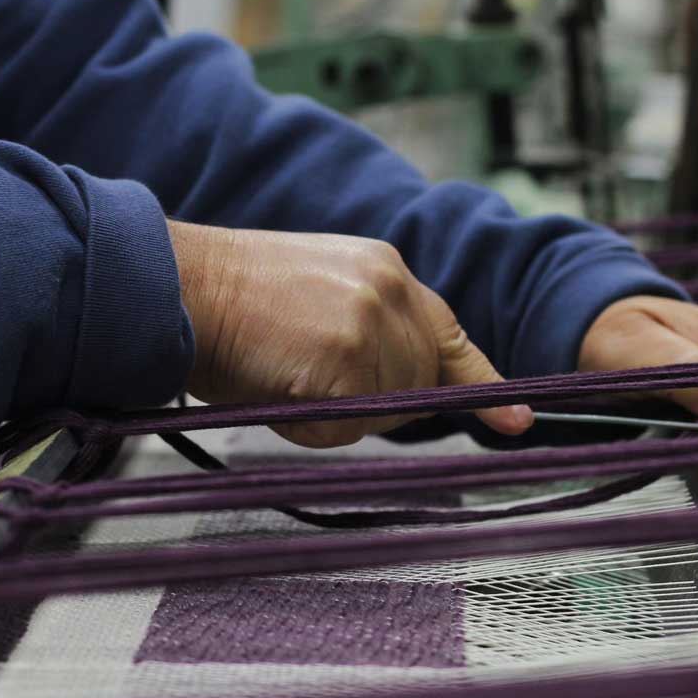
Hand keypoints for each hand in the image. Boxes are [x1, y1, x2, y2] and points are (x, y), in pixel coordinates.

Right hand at [168, 221, 532, 447]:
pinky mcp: (349, 356)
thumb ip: (369, 334)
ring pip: (384, 413)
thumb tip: (396, 397)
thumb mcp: (319, 299)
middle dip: (373, 403)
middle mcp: (391, 289)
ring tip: (283, 373)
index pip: (449, 334)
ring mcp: (373, 322)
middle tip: (303, 377)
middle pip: (418, 387)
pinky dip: (310, 426)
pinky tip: (277, 387)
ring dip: (335, 416)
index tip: (517, 420)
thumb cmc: (232, 304)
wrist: (181, 286)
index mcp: (386, 270)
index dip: (481, 384)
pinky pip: (346, 428)